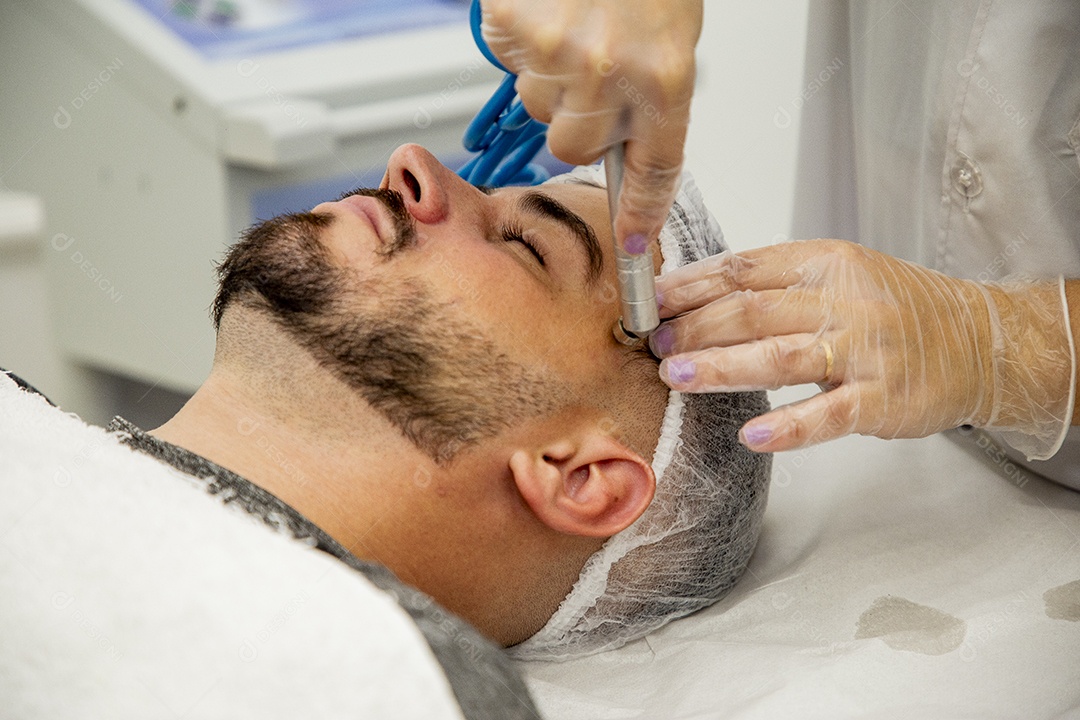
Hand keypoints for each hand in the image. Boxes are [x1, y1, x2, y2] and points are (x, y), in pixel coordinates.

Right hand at [480, 0, 701, 252]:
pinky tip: (549, 11)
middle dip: (579, 120)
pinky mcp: (514, 31)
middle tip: (592, 68)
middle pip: (573, 146)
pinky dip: (524, 43)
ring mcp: (557, 53)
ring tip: (573, 24)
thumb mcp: (671, 36)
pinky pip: (512, 65)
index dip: (640, 213)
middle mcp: (611, 73)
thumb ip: (649, 97)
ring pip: (539, 106)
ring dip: (552, 77)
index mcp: (666, 77)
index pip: (653, 171)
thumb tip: (618, 151)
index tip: (633, 245)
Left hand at [649, 240, 1074, 459]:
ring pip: (780, 356)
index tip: (650, 301)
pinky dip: (788, 427)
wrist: (980, 340)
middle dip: (695, 327)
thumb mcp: (840, 275)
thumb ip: (777, 284)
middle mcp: (844, 301)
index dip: (691, 285)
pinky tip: (752, 436)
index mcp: (826, 263)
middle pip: (752, 311)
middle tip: (655, 344)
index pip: (744, 269)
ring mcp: (865, 350)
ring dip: (722, 367)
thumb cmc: (897, 308)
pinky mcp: (884, 399)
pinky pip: (829, 414)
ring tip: (676, 376)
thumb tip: (697, 296)